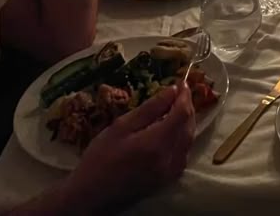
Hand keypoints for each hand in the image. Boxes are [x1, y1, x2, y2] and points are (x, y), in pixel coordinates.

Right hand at [63, 83, 194, 212]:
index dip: (184, 95)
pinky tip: (173, 131)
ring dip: (187, 122)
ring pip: (188, 141)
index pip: (182, 114)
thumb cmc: (100, 158)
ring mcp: (169, 173)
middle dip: (187, 107)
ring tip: (177, 108)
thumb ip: (150, 108)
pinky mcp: (166, 181)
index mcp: (157, 143)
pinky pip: (183, 155)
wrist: (90, 196)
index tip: (182, 82)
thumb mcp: (121, 126)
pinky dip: (183, 139)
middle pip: (189, 127)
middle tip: (180, 92)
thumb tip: (172, 91)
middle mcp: (169, 159)